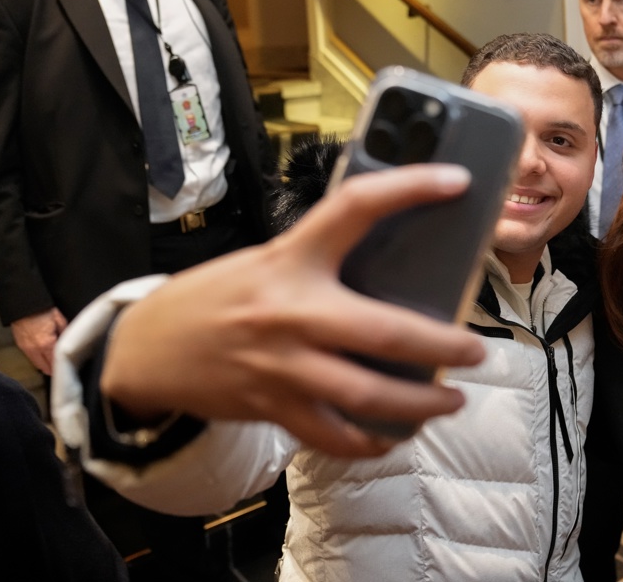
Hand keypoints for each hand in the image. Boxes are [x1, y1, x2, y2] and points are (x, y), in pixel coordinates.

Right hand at [12, 307, 67, 374]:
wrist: (23, 304)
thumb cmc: (43, 310)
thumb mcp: (60, 319)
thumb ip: (65, 333)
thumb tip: (69, 342)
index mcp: (46, 344)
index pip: (54, 362)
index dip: (61, 368)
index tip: (68, 370)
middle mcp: (35, 349)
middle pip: (44, 367)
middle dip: (53, 369)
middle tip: (61, 369)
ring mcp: (26, 348)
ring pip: (36, 364)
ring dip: (44, 365)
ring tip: (53, 364)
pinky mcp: (20, 345)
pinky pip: (30, 357)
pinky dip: (37, 359)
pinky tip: (44, 357)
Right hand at [101, 164, 485, 458]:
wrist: (145, 348)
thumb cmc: (216, 296)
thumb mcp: (267, 260)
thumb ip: (319, 260)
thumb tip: (392, 259)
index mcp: (290, 258)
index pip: (355, 207)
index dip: (409, 187)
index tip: (457, 182)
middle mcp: (290, 312)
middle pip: (384, 331)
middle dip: (443, 345)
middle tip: (477, 350)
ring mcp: (281, 366)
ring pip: (367, 394)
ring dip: (419, 404)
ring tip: (451, 400)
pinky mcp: (272, 406)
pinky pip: (333, 434)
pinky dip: (369, 440)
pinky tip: (394, 435)